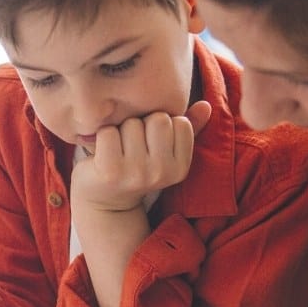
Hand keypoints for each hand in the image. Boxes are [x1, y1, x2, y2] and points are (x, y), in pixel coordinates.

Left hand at [71, 101, 211, 213]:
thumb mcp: (166, 152)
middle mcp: (161, 173)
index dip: (163, 124)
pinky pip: (109, 132)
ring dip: (122, 130)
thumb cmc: (137, 167)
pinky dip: (102, 136)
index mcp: (180, 168)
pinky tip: (103, 152)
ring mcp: (136, 174)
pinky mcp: (110, 171)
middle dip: (144, 123)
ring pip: (132, 123)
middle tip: (133, 143)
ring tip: (119, 148)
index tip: (152, 141)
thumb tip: (205, 105)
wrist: (105, 201)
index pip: (180, 122)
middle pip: (158, 119)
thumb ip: (188, 128)